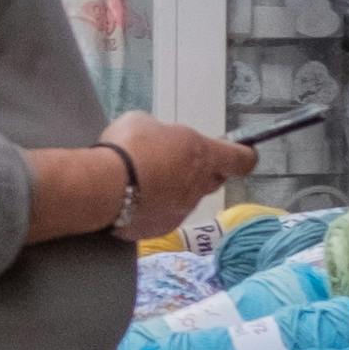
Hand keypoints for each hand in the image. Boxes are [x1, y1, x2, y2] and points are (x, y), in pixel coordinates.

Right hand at [107, 112, 253, 227]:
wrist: (104, 187)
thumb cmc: (128, 147)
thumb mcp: (144, 121)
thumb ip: (162, 133)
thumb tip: (160, 141)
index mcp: (203, 154)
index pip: (242, 159)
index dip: (244, 154)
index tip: (243, 151)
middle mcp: (199, 186)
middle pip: (214, 179)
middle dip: (201, 170)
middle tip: (177, 160)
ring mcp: (183, 210)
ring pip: (187, 197)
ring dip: (174, 188)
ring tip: (144, 178)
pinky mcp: (163, 227)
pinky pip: (166, 213)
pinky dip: (155, 205)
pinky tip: (133, 196)